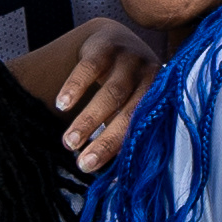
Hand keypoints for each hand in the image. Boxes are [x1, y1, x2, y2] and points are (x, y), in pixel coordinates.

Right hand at [14, 15, 160, 171]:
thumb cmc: (121, 87)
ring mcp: (131, 60)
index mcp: (159, 100)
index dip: (120, 152)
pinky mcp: (108, 45)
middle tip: (82, 163)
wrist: (113, 40)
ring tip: (68, 142)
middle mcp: (151, 78)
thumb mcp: (127, 108)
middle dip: (105, 141)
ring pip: (112, 93)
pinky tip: (62, 104)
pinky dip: (76, 87)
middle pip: (130, 114)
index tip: (96, 171)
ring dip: (88, 120)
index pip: (143, 130)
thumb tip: (109, 181)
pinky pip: (91, 67)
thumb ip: (121, 135)